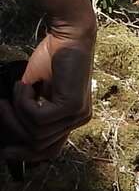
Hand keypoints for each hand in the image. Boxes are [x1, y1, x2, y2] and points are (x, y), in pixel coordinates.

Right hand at [0, 34, 93, 161]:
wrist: (68, 36)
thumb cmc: (51, 58)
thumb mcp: (37, 91)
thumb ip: (31, 112)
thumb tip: (10, 134)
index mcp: (72, 119)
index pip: (51, 150)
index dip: (26, 155)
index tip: (4, 152)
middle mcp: (79, 119)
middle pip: (40, 145)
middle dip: (13, 129)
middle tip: (0, 108)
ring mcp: (78, 114)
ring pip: (36, 132)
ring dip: (17, 110)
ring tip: (16, 89)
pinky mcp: (72, 105)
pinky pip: (36, 116)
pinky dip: (23, 100)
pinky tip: (27, 84)